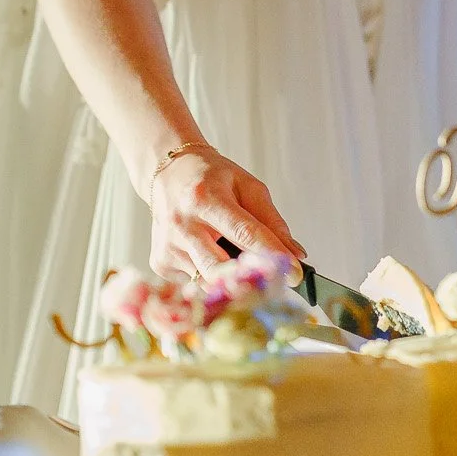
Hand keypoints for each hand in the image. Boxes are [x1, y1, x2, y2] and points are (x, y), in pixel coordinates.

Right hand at [143, 145, 303, 278]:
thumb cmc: (211, 178)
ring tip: (239, 261)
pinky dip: (211, 275)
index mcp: (206, 199)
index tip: (295, 273)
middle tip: (273, 283)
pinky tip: (210, 254)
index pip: (245, 234)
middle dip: (250, 281)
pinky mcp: (160, 263)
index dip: (272, 255)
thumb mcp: (247, 186)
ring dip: (231, 280)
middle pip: (221, 269)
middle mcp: (182, 225)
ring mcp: (168, 247)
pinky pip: (195, 282)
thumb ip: (272, 221)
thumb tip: (296, 255)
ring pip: (209, 281)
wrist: (168, 173)